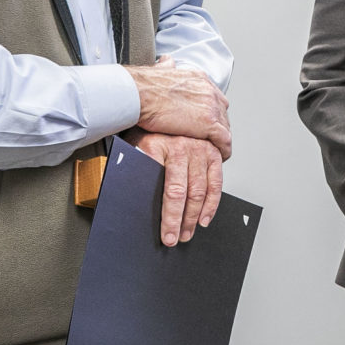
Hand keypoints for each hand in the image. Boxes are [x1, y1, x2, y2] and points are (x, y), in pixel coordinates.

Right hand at [125, 56, 230, 160]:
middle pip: (222, 112)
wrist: (139, 94)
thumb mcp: (160, 70)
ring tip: (215, 151)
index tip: (204, 123)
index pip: (213, 97)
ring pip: (225, 127)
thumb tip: (166, 61)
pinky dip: (223, 150)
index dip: (210, 112)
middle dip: (217, 126)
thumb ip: (167, 67)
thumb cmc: (143, 86)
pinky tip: (218, 157)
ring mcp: (211, 107)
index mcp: (198, 78)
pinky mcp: (209, 123)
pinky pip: (224, 140)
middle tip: (211, 139)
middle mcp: (208, 90)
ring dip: (220, 139)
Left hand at [126, 129, 223, 245]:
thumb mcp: (132, 148)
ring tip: (189, 232)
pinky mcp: (212, 151)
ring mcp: (199, 149)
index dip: (168, 217)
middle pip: (184, 193)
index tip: (166, 235)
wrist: (157, 105)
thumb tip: (128, 201)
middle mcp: (181, 148)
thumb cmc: (143, 131)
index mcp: (157, 147)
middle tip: (176, 238)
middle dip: (181, 221)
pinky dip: (212, 202)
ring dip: (195, 216)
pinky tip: (205, 217)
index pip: (167, 190)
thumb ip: (134, 170)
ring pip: (201, 190)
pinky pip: (216, 182)